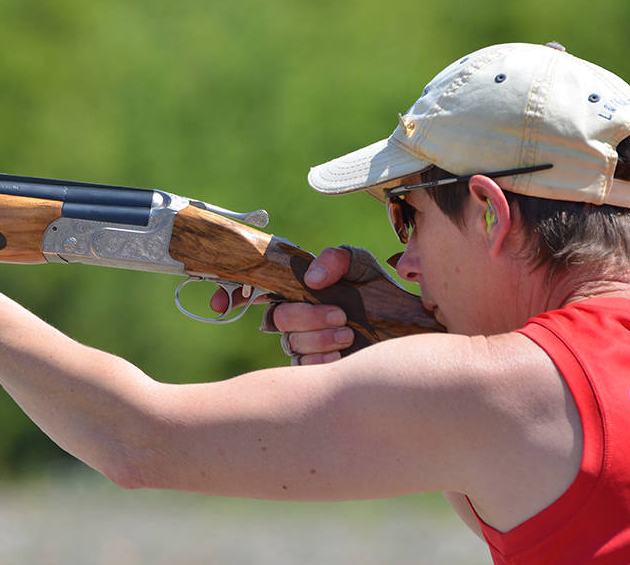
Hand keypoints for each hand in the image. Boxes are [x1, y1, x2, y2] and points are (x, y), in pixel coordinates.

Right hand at [242, 245, 392, 365]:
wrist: (407, 329)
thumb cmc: (380, 293)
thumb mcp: (360, 266)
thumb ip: (336, 259)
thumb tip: (312, 280)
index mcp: (295, 289)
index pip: (252, 289)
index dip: (230, 294)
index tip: (221, 303)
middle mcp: (294, 318)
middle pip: (275, 319)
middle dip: (305, 317)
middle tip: (340, 315)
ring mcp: (302, 344)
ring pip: (290, 343)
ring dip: (319, 338)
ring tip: (349, 334)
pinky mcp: (314, 369)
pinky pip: (302, 368)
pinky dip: (321, 360)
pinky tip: (342, 356)